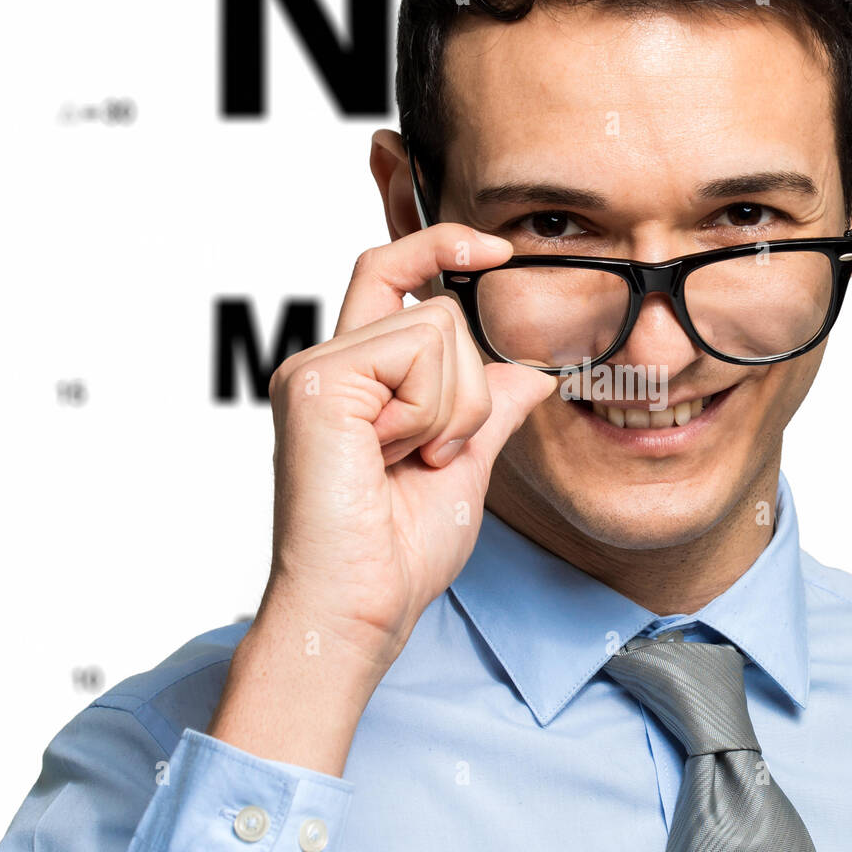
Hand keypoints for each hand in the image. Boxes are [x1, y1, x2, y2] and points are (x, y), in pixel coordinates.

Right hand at [261, 223, 555, 675]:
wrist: (362, 607)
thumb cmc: (399, 553)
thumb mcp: (467, 465)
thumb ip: (493, 409)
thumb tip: (533, 374)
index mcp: (358, 379)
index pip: (391, 275)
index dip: (439, 244)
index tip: (496, 249)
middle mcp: (330, 365)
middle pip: (439, 311)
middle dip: (469, 391)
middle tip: (434, 455)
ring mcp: (319, 371)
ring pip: (438, 330)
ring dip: (453, 410)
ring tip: (410, 463)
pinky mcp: (319, 383)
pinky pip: (417, 354)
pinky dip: (430, 414)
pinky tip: (392, 458)